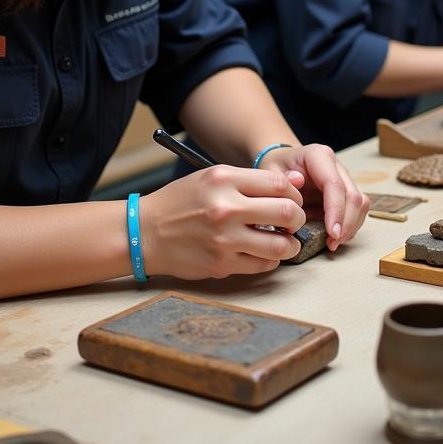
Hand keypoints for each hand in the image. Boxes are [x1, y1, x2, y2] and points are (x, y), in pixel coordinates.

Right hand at [140, 166, 304, 278]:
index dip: (294, 194)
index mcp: (224, 179)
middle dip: (297, 219)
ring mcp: (224, 239)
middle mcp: (225, 208)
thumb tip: (298, 180)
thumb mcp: (212, 178)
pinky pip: (262, 265)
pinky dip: (270, 260)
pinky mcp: (221, 264)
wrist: (144, 232)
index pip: (279, 184)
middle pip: (286, 213)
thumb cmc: (180, 202)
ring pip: (280, 245)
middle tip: (293, 222)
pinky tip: (262, 253)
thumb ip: (252, 180)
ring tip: (284, 241)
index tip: (292, 200)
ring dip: (289, 245)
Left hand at [256, 144, 369, 250]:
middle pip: (353, 195)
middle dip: (347, 223)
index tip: (332, 232)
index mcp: (319, 156)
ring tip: (333, 243)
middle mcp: (337, 166)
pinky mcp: (346, 193)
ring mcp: (344, 179)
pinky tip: (334, 238)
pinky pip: (357, 211)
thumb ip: (280, 177)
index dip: (336, 210)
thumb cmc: (276, 168)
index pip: (335, 184)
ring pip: (360, 204)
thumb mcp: (270, 169)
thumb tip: (298, 181)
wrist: (283, 165)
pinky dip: (350, 227)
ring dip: (351, 227)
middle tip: (332, 243)